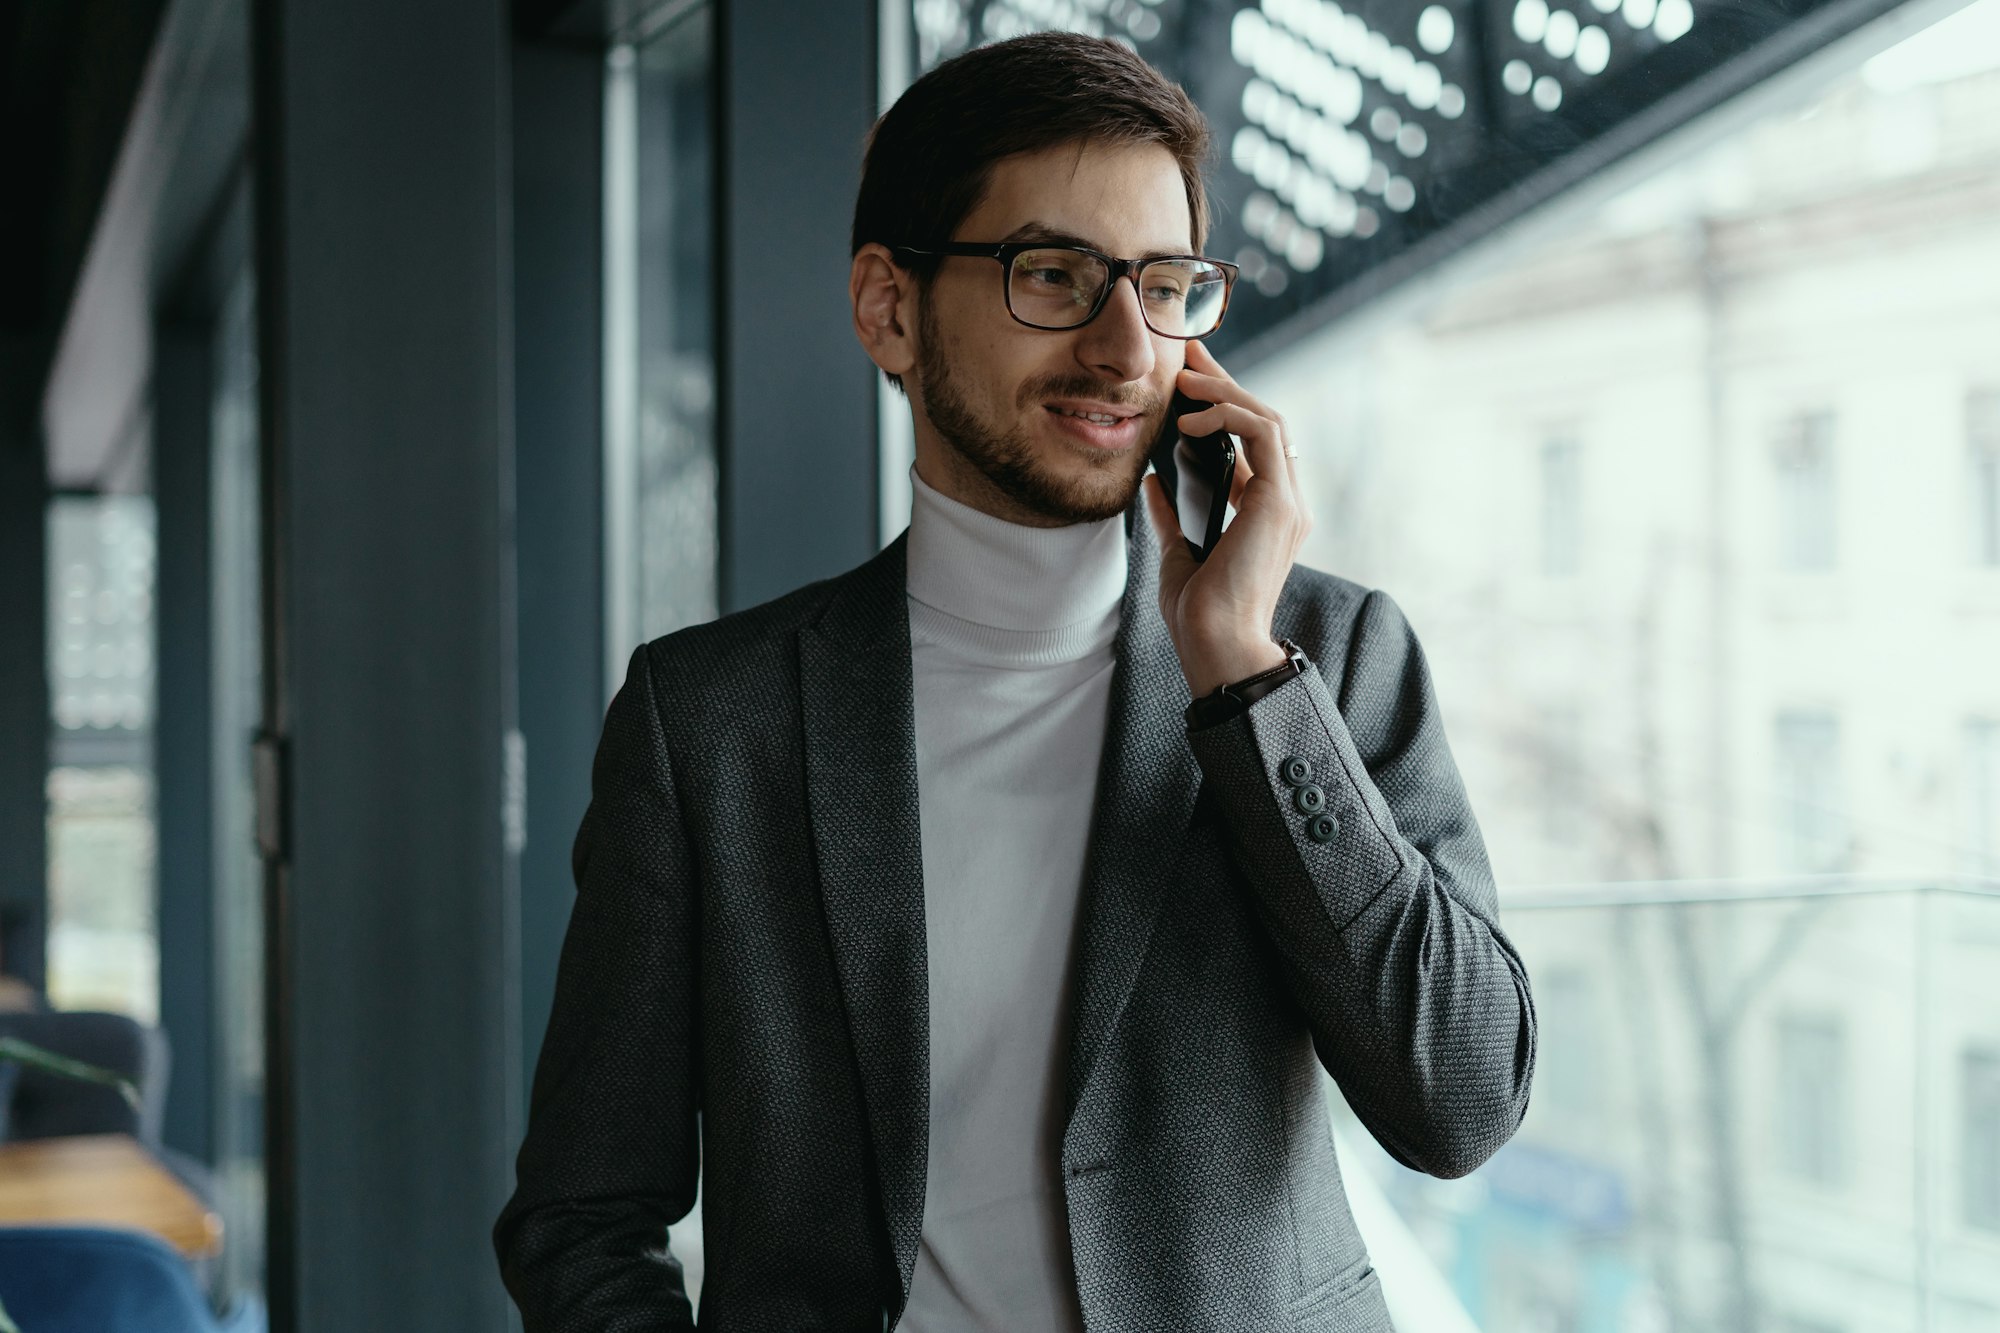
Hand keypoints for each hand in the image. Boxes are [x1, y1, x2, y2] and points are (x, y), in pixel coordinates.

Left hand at [1142, 340, 1312, 697]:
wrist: (1217, 646)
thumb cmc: (1199, 613)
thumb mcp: (1179, 551)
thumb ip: (1172, 514)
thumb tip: (1153, 483)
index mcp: (1265, 512)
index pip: (1251, 441)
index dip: (1223, 404)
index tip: (1190, 378)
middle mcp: (1284, 502)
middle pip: (1263, 420)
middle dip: (1224, 383)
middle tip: (1189, 354)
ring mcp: (1287, 501)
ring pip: (1268, 419)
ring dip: (1226, 393)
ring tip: (1186, 381)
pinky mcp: (1278, 503)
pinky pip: (1263, 435)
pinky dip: (1229, 419)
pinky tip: (1192, 422)